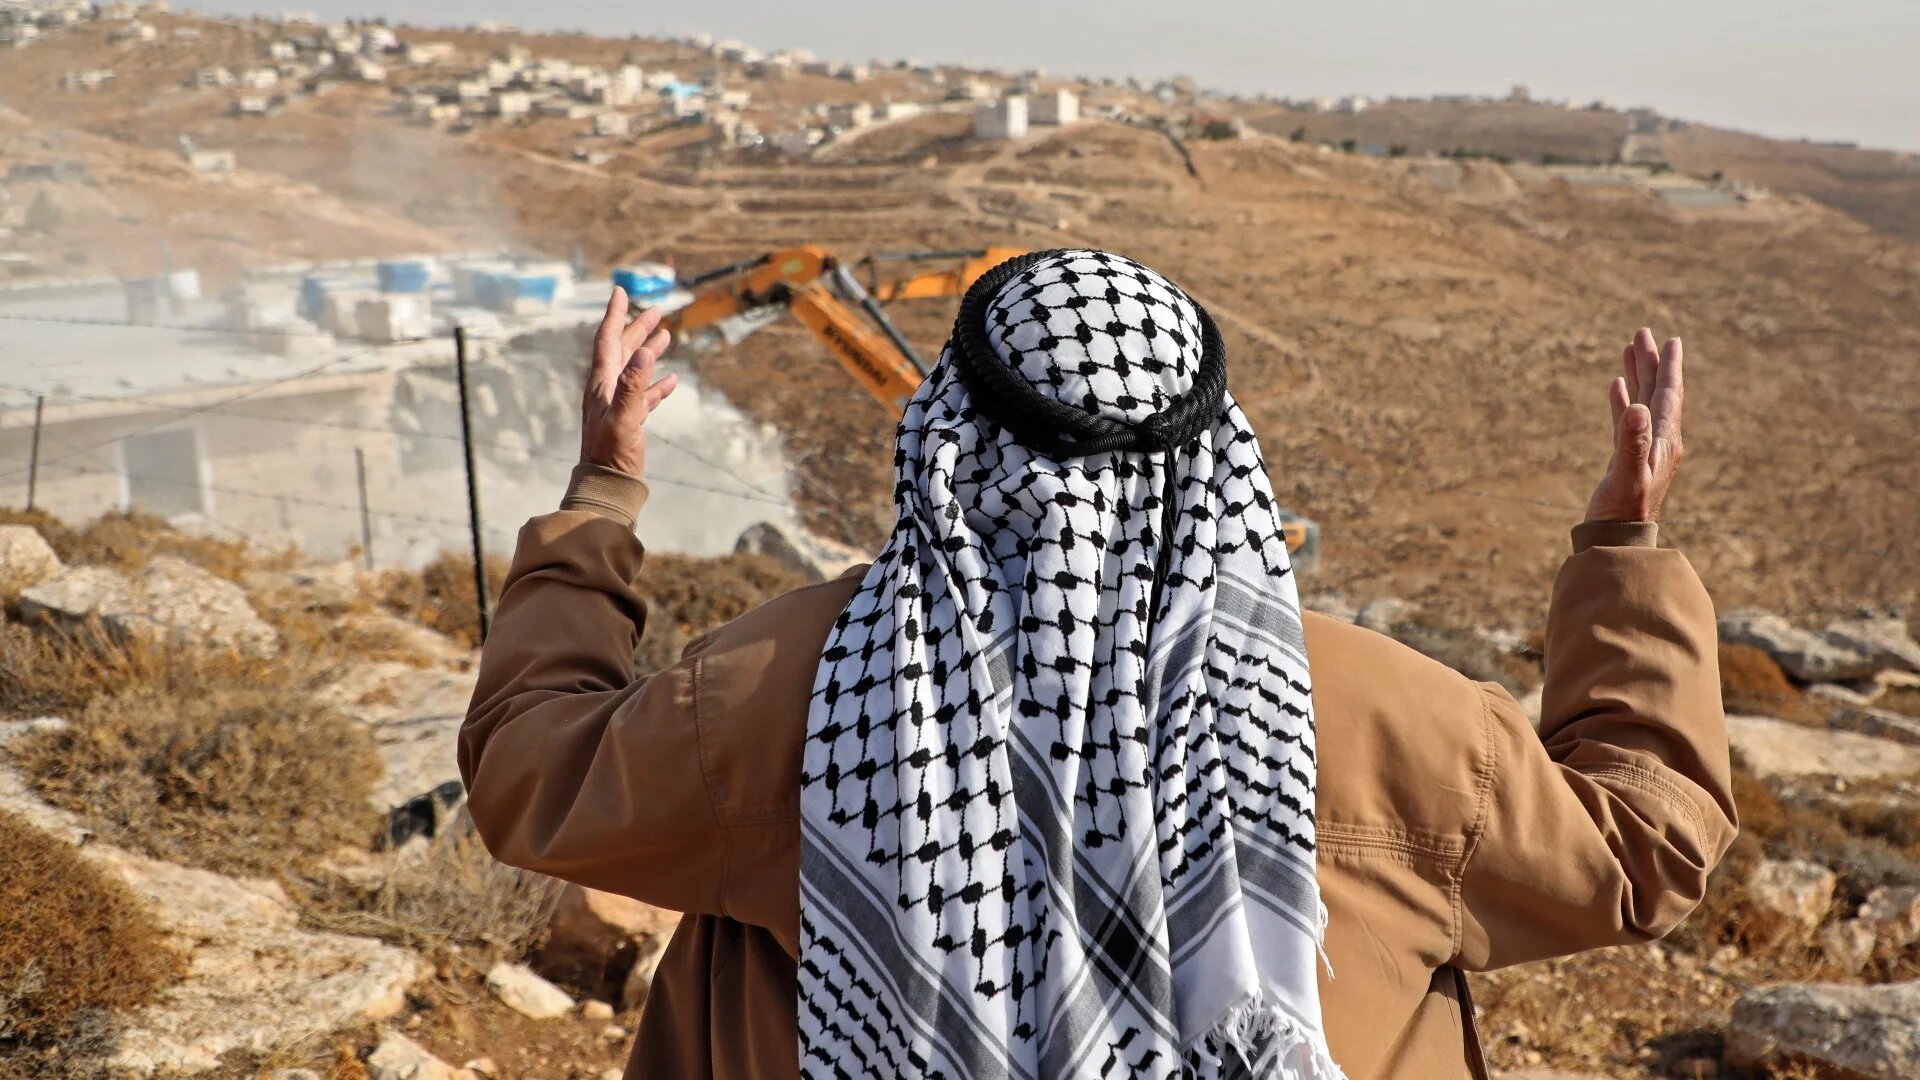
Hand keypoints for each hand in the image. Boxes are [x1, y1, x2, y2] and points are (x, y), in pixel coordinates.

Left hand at [581, 287, 676, 477]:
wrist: (606, 484)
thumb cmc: (611, 453)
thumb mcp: (624, 418)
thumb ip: (634, 386)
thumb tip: (645, 352)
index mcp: (602, 384)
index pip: (607, 340)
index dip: (614, 315)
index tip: (619, 292)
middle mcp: (607, 389)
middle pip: (622, 350)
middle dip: (637, 328)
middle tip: (655, 311)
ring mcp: (618, 405)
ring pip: (635, 370)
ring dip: (649, 351)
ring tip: (666, 335)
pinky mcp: (630, 420)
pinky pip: (645, 395)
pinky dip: (657, 384)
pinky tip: (672, 380)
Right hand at [1585, 328, 1683, 523]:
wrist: (1619, 538)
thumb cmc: (1623, 509)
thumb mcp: (1628, 474)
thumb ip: (1631, 442)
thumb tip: (1635, 407)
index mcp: (1664, 440)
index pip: (1668, 395)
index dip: (1668, 367)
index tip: (1670, 340)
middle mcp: (1659, 440)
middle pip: (1656, 392)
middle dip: (1651, 362)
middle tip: (1643, 333)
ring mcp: (1645, 447)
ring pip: (1642, 401)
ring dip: (1637, 376)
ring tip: (1630, 349)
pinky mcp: (1628, 456)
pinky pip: (1627, 419)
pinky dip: (1622, 400)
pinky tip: (1617, 386)